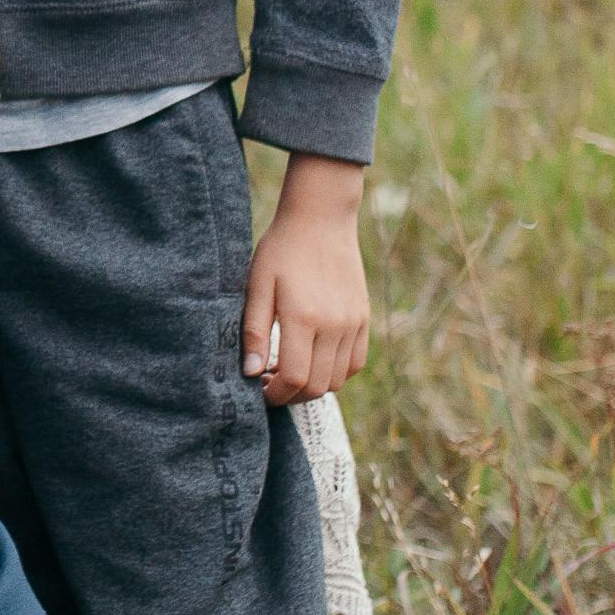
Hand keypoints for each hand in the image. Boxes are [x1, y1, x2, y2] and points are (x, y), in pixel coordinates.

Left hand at [244, 153, 369, 405]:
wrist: (321, 219)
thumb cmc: (281, 249)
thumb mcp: (257, 285)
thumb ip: (254, 331)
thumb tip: (251, 372)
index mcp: (303, 317)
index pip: (293, 379)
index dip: (274, 395)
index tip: (258, 390)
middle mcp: (333, 325)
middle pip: (316, 386)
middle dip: (290, 395)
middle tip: (270, 385)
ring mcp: (353, 323)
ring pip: (337, 380)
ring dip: (312, 386)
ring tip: (289, 371)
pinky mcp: (363, 319)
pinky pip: (354, 363)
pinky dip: (335, 373)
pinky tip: (314, 360)